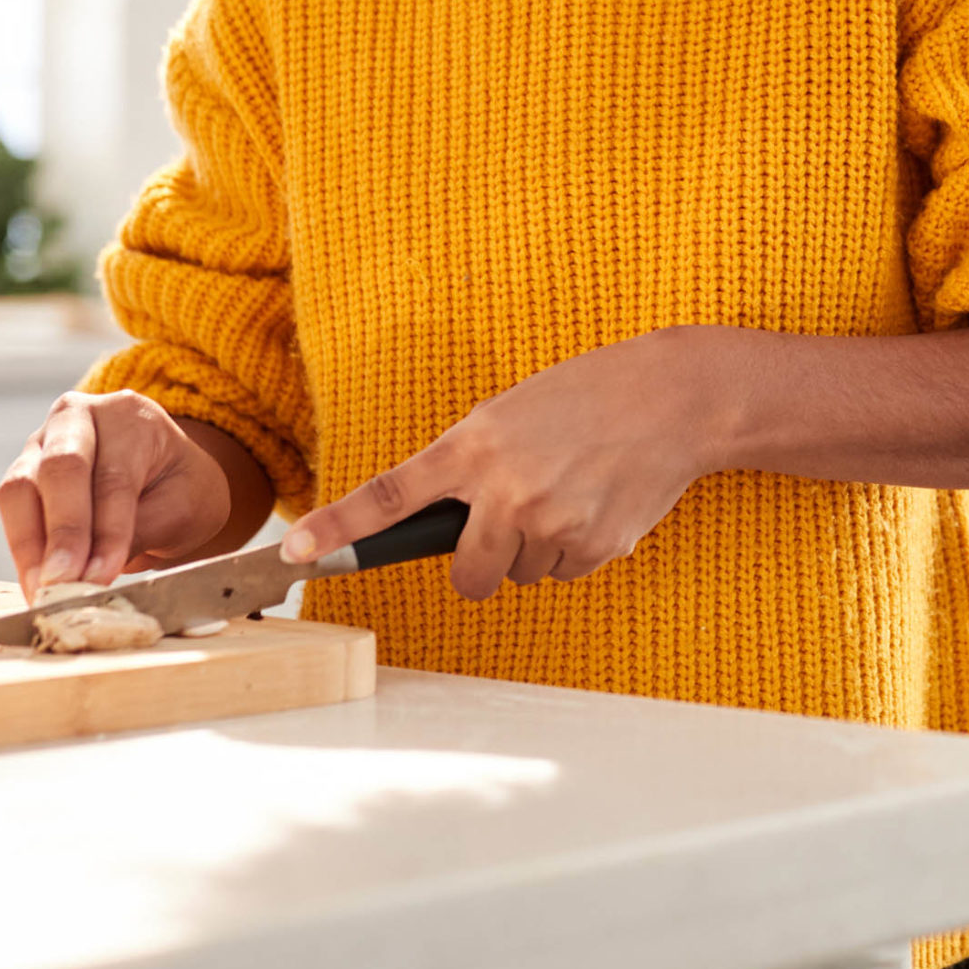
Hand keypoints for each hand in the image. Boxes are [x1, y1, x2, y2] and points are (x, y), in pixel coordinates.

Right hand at [0, 391, 232, 597]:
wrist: (168, 479)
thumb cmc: (181, 488)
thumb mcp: (183, 506)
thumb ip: (138, 530)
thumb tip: (89, 572)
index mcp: (129, 415)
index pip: (114, 474)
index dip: (107, 530)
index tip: (100, 575)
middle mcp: (78, 418)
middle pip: (59, 468)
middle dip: (62, 530)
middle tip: (63, 581)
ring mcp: (42, 443)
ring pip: (20, 489)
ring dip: (30, 546)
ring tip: (45, 591)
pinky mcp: (22, 473)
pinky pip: (12, 510)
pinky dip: (23, 551)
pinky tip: (37, 584)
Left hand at [280, 330, 737, 600]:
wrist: (675, 397)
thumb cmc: (590, 396)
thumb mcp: (515, 413)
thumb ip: (475, 464)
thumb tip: (454, 527)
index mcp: (476, 444)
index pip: (390, 494)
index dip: (338, 526)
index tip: (294, 552)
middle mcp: (505, 487)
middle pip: (466, 573)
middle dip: (480, 564)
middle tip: (509, 526)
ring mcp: (550, 520)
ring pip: (520, 573)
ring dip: (538, 547)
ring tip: (574, 490)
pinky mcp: (594, 545)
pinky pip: (565, 572)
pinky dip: (578, 549)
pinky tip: (600, 502)